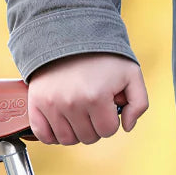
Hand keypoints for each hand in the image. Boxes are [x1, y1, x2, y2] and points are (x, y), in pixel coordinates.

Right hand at [27, 53, 148, 144]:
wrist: (69, 35)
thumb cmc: (102, 55)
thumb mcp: (130, 73)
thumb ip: (139, 102)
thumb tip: (127, 127)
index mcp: (97, 96)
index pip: (108, 131)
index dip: (110, 120)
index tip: (106, 106)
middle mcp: (73, 103)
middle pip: (88, 138)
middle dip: (94, 126)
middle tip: (92, 108)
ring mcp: (52, 105)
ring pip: (67, 140)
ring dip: (75, 131)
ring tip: (78, 113)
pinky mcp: (36, 105)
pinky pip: (44, 136)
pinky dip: (52, 135)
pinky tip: (61, 122)